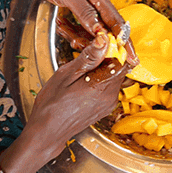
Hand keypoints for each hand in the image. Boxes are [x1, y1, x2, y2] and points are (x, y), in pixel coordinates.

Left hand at [13, 0, 134, 55]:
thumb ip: (84, 12)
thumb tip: (101, 31)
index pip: (117, 23)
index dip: (125, 41)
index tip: (132, 58)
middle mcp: (98, 0)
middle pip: (110, 28)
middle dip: (109, 44)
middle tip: (104, 55)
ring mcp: (90, 3)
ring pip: (96, 28)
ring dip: (85, 37)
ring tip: (70, 36)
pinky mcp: (81, 6)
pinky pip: (84, 24)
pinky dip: (77, 32)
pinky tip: (68, 32)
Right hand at [25, 34, 132, 158]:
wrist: (47, 132)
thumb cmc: (52, 105)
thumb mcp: (66, 75)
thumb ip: (88, 58)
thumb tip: (104, 40)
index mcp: (103, 86)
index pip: (124, 60)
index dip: (116, 47)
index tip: (103, 40)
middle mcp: (111, 96)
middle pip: (120, 68)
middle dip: (108, 57)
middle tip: (88, 52)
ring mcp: (109, 103)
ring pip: (114, 77)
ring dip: (103, 68)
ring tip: (83, 67)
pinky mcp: (105, 108)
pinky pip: (109, 87)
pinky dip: (100, 79)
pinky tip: (84, 80)